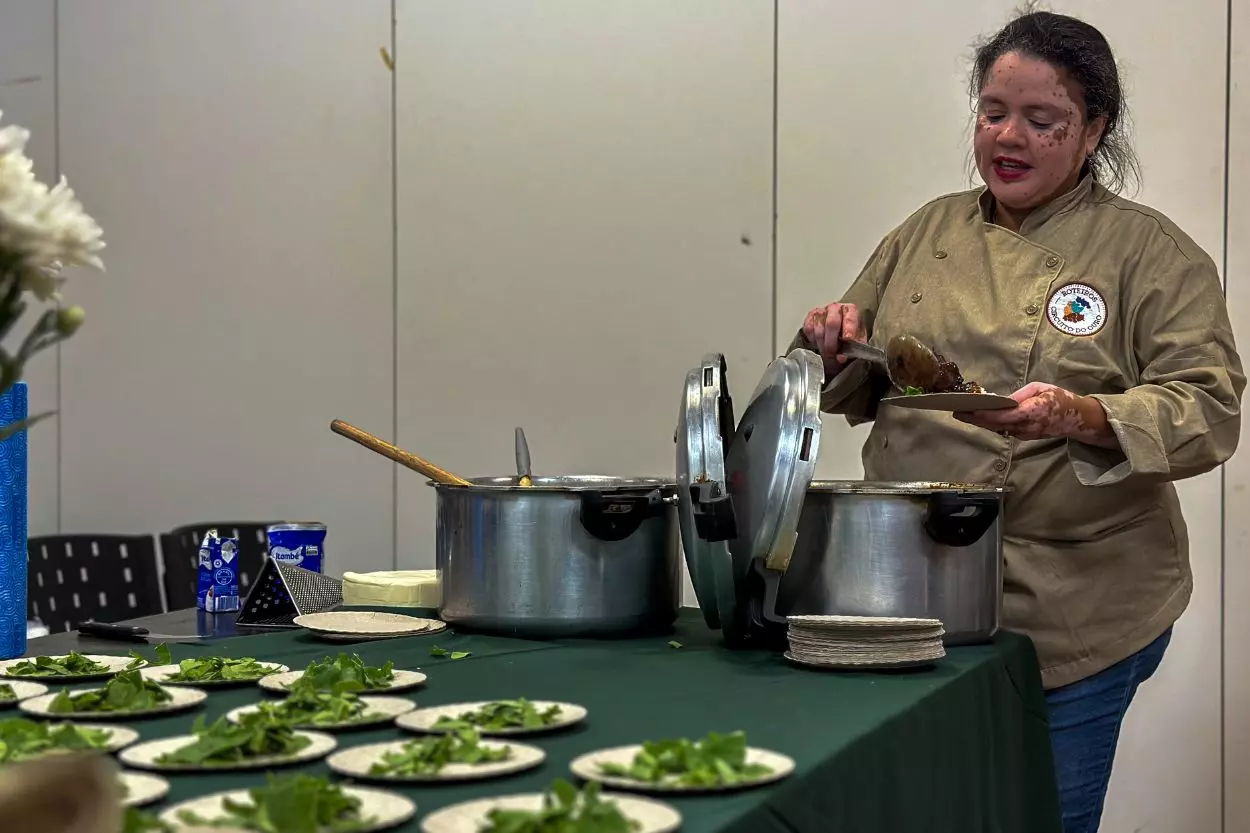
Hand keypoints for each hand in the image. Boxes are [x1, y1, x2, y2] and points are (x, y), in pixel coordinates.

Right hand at [802, 303, 864, 380]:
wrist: (839, 326)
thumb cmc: (848, 331)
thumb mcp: (858, 338)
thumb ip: (855, 346)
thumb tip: (843, 356)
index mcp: (850, 310)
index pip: (850, 318)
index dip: (848, 329)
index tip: (847, 339)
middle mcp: (835, 308)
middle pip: (832, 323)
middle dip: (831, 342)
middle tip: (832, 354)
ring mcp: (822, 311)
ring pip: (819, 328)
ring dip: (822, 344)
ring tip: (826, 353)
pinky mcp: (810, 316)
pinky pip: (808, 329)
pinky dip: (812, 339)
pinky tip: (818, 343)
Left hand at [954, 382, 1117, 447]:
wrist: (1076, 418)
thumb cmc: (1059, 398)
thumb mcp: (1039, 388)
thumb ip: (1019, 396)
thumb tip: (1001, 401)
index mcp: (1032, 411)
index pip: (1002, 416)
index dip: (983, 414)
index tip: (967, 410)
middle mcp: (1027, 426)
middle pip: (996, 425)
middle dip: (975, 419)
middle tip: (956, 412)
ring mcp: (1025, 434)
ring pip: (998, 429)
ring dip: (981, 422)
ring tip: (963, 413)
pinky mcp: (1025, 437)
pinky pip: (1005, 430)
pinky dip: (992, 424)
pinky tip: (980, 418)